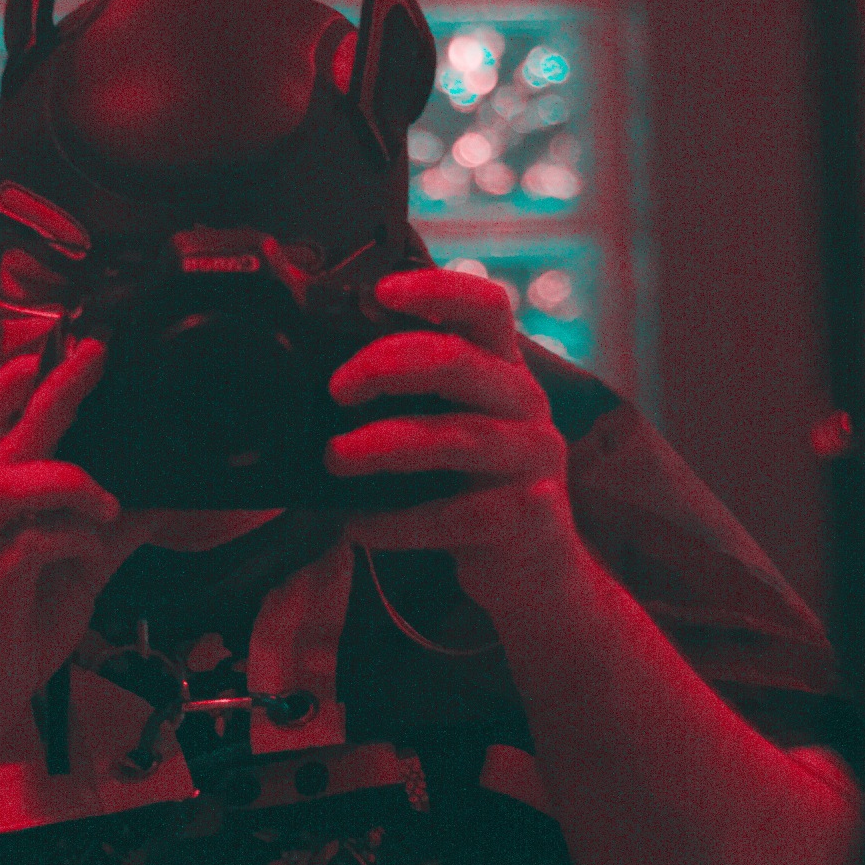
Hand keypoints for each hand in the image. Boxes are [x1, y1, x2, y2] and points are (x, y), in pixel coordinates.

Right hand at [0, 340, 154, 741]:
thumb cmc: (8, 638)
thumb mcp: (74, 578)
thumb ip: (108, 535)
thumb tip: (160, 498)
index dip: (14, 384)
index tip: (57, 348)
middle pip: (2, 435)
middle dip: (51, 391)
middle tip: (95, 353)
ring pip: (6, 481)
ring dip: (64, 479)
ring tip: (106, 499)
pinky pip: (28, 543)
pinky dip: (69, 537)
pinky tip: (90, 547)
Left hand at [326, 268, 582, 615]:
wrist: (534, 576)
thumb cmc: (475, 490)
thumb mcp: (455, 427)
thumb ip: (417, 394)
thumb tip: (330, 371)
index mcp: (505, 370)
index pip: (487, 306)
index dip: (438, 288)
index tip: (380, 292)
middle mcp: (527, 404)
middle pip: (459, 361)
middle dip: (387, 366)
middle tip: (337, 389)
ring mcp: (534, 460)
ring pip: (453, 438)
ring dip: (381, 446)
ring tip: (334, 457)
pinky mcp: (529, 517)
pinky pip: (450, 514)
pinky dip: (394, 521)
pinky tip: (357, 524)